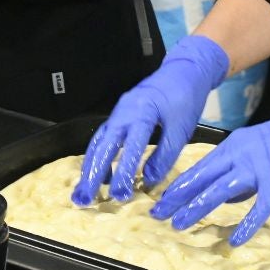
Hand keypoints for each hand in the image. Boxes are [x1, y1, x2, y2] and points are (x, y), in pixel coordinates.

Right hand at [71, 35, 228, 205]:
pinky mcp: (120, 114)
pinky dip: (99, 156)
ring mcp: (119, 111)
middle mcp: (124, 111)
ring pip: (99, 141)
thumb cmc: (186, 97)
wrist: (184, 70)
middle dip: (92, 173)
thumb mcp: (182, 128)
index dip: (124, 171)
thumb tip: (149, 180)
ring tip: (84, 192)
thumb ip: (165, 155)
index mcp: (142, 111)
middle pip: (103, 145)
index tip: (120, 194)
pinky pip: (104, 137)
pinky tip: (101, 174)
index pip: (130, 145)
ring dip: (90, 167)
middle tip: (83, 199)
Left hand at [149, 91, 269, 246]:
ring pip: (220, 190)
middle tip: (157, 215)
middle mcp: (242, 154)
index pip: (200, 167)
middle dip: (177, 198)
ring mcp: (260, 167)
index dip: (178, 186)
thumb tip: (226, 197)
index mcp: (236, 144)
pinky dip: (245, 224)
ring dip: (198, 208)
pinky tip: (234, 241)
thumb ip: (242, 172)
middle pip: (202, 178)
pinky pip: (259, 207)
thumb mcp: (262, 150)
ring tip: (180, 225)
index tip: (161, 201)